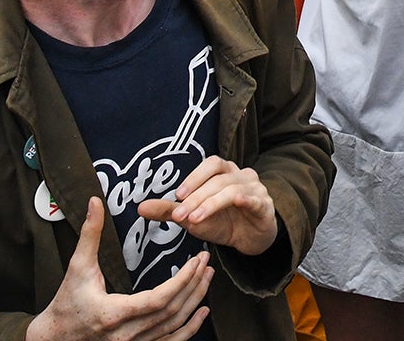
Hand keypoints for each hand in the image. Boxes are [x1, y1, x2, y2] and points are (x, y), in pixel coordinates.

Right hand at [26, 197, 211, 340]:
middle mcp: (127, 335)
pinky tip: (202, 313)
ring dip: (195, 301)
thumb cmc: (66, 304)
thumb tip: (95, 202)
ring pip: (174, 327)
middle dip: (194, 285)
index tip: (195, 261)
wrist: (54, 339)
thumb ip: (89, 234)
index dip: (182, 281)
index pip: (159, 299)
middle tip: (206, 262)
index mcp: (114, 313)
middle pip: (172, 312)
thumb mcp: (77, 267)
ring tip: (207, 277)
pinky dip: (189, 329)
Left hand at [136, 156, 277, 257]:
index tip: (177, 195)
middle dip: (196, 196)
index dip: (194, 177)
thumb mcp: (194, 217)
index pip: (211, 164)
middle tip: (180, 214)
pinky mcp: (264, 205)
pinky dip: (243, 200)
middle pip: (218, 178)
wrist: (251, 239)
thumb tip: (140, 207)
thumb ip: (170, 211)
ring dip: (210, 204)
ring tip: (194, 220)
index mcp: (225, 172)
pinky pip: (253, 199)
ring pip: (232, 189)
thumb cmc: (224, 222)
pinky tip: (234, 205)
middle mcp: (241, 175)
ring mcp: (255, 189)